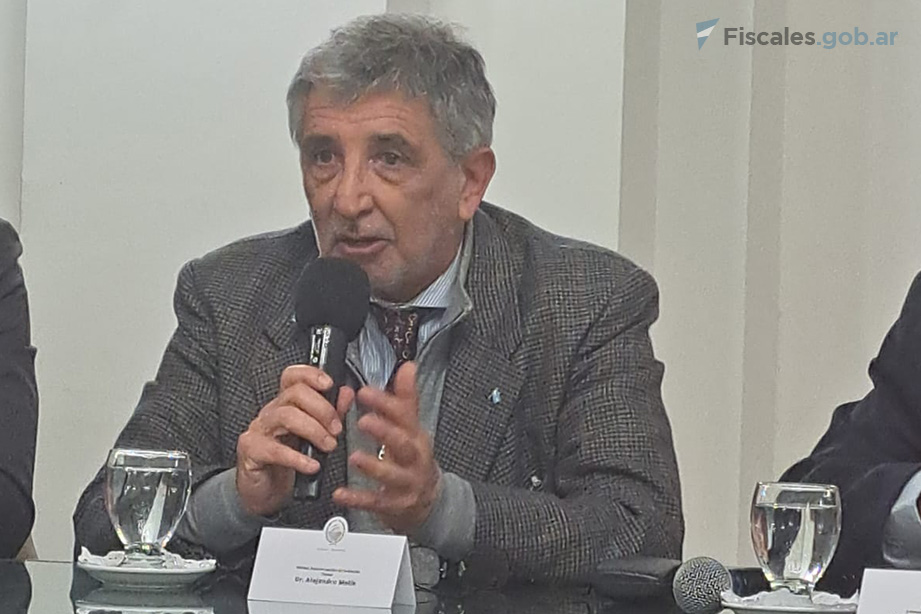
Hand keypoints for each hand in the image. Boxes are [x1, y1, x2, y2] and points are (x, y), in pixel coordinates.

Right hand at [236, 365, 354, 516]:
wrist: (265, 491)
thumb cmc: (287, 461)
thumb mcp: (314, 435)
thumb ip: (331, 413)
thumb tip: (346, 394)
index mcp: (286, 404)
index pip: (293, 377)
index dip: (310, 375)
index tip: (329, 384)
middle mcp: (271, 412)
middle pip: (294, 393)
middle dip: (322, 409)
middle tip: (336, 428)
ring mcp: (259, 430)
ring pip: (285, 416)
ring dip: (313, 430)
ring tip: (328, 445)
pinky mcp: (252, 451)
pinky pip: (275, 450)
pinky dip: (297, 458)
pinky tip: (311, 465)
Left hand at [332, 362, 441, 532]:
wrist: (427, 500)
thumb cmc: (413, 458)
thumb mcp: (411, 427)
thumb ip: (406, 398)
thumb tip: (407, 367)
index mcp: (415, 436)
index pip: (404, 416)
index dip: (386, 403)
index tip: (366, 392)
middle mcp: (414, 458)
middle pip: (404, 444)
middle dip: (385, 432)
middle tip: (364, 421)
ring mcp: (406, 483)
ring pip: (392, 474)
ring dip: (373, 466)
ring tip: (354, 457)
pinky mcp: (395, 505)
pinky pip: (376, 502)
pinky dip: (358, 499)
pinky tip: (340, 494)